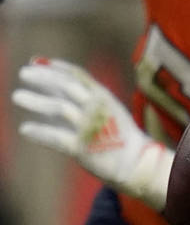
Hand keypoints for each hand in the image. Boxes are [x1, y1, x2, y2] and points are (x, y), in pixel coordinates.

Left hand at [12, 58, 171, 209]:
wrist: (137, 163)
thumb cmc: (119, 136)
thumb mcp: (108, 109)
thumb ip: (85, 97)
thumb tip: (56, 82)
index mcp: (104, 97)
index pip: (78, 75)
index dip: (56, 67)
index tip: (36, 61)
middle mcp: (97, 109)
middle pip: (67, 86)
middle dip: (43, 78)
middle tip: (23, 73)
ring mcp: (90, 127)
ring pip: (59, 108)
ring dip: (36, 101)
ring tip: (17, 96)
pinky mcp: (83, 148)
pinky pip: (56, 138)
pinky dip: (39, 132)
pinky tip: (25, 129)